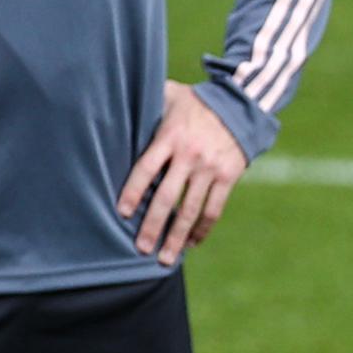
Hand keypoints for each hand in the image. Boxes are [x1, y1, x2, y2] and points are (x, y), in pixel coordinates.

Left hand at [117, 83, 251, 267]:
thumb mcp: (169, 95)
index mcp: (170, 137)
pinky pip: (214, 209)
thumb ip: (147, 102)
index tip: (123, 213)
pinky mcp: (228, 177)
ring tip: (166, 258)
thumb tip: (112, 99)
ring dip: (177, 237)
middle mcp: (190, 155)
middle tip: (141, 248)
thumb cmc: (195, 102)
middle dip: (153, 226)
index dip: (134, 192)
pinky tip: (191, 243)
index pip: (146, 169)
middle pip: (167, 198)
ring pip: (191, 210)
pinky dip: (202, 229)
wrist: (240, 105)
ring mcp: (210, 169)